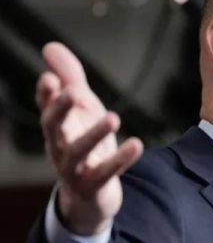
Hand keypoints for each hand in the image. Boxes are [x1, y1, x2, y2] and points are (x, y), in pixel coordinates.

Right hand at [36, 42, 142, 234]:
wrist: (90, 196)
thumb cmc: (85, 143)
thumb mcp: (81, 109)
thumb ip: (69, 78)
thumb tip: (50, 46)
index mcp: (56, 126)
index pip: (45, 107)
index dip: (46, 94)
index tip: (49, 78)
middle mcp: (58, 146)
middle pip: (53, 128)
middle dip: (60, 110)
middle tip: (72, 92)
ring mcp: (73, 168)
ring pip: (78, 151)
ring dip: (94, 134)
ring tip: (113, 117)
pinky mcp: (93, 185)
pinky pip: (106, 172)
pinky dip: (121, 159)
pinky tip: (137, 144)